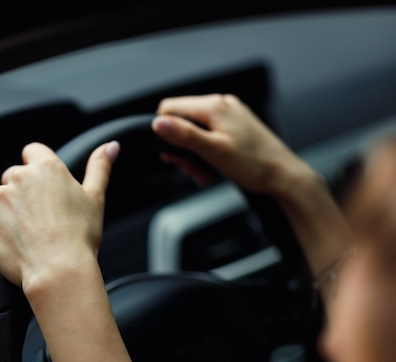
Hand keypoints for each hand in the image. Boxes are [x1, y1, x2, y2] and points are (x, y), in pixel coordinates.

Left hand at [0, 141, 118, 291]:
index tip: (45, 187)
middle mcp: (21, 176)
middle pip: (15, 175)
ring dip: (11, 210)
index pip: (33, 151)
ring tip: (31, 232)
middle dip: (24, 191)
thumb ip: (100, 167)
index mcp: (47, 168)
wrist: (58, 269)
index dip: (37, 167)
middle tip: (42, 217)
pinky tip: (18, 239)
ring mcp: (0, 196)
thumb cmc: (80, 236)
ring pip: (2, 197)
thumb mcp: (95, 198)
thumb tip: (111, 146)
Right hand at [152, 94, 311, 196]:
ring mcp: (230, 115)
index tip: (172, 155)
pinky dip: (206, 152)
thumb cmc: (255, 165)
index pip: (170, 109)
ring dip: (193, 154)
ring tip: (204, 171)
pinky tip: (212, 168)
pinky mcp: (235, 126)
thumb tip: (158, 123)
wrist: (284, 176)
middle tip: (191, 168)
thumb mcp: (213, 151)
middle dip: (181, 148)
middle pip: (182, 121)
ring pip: (195, 131)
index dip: (164, 132)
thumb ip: (184, 135)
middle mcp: (222, 105)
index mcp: (214, 106)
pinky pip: (209, 135)